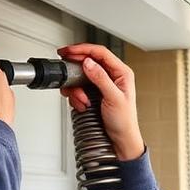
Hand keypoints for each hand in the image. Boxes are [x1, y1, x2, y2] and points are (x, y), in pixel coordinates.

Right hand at [57, 44, 144, 160]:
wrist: (121, 139)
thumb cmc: (124, 121)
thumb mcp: (114, 98)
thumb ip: (101, 78)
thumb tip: (88, 63)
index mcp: (121, 72)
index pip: (100, 53)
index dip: (83, 49)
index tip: (69, 51)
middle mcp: (111, 76)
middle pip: (88, 62)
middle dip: (75, 71)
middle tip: (65, 71)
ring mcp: (101, 85)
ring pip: (80, 77)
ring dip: (76, 89)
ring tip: (82, 100)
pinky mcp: (93, 94)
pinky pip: (78, 88)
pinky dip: (76, 96)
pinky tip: (82, 104)